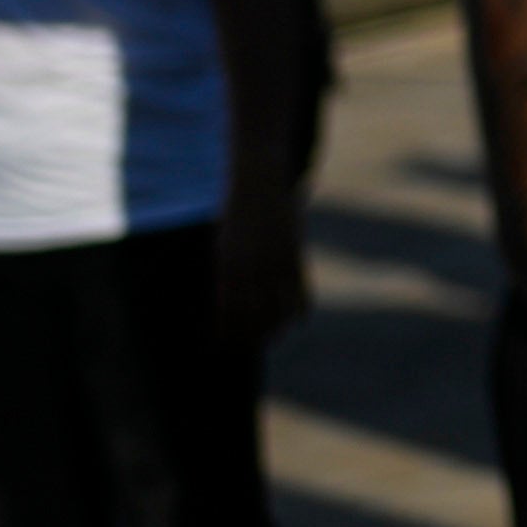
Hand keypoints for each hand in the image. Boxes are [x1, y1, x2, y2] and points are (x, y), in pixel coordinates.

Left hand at [212, 190, 311, 344]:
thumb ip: (230, 274)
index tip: (230, 347)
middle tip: (257, 347)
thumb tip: (231, 306)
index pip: (230, 311)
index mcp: (228, 265)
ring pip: (280, 306)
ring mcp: (275, 259)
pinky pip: (301, 288)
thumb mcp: (225, 243)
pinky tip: (300, 320)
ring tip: (277, 338)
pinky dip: (301, 308)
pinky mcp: (295, 251)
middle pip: (255, 314)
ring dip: (279, 327)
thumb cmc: (236, 213)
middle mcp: (252, 266)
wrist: (257, 179)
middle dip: (255, 335)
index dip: (231, 332)